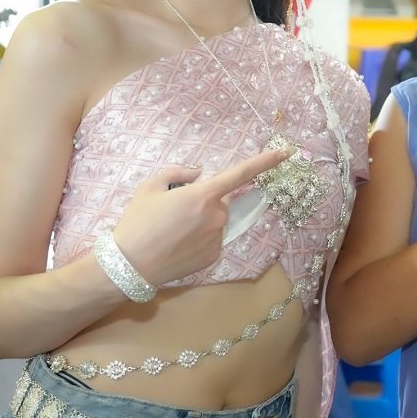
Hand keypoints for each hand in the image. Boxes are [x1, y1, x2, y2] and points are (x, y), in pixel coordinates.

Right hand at [112, 148, 292, 285]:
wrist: (130, 264)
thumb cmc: (138, 221)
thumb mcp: (151, 187)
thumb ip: (178, 172)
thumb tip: (198, 173)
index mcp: (204, 195)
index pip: (241, 174)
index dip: (265, 161)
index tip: (286, 153)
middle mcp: (217, 216)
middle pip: (218, 201)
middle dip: (202, 202)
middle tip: (173, 212)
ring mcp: (217, 238)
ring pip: (215, 221)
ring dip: (200, 222)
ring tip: (171, 231)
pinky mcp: (214, 256)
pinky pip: (211, 240)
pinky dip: (199, 239)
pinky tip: (177, 246)